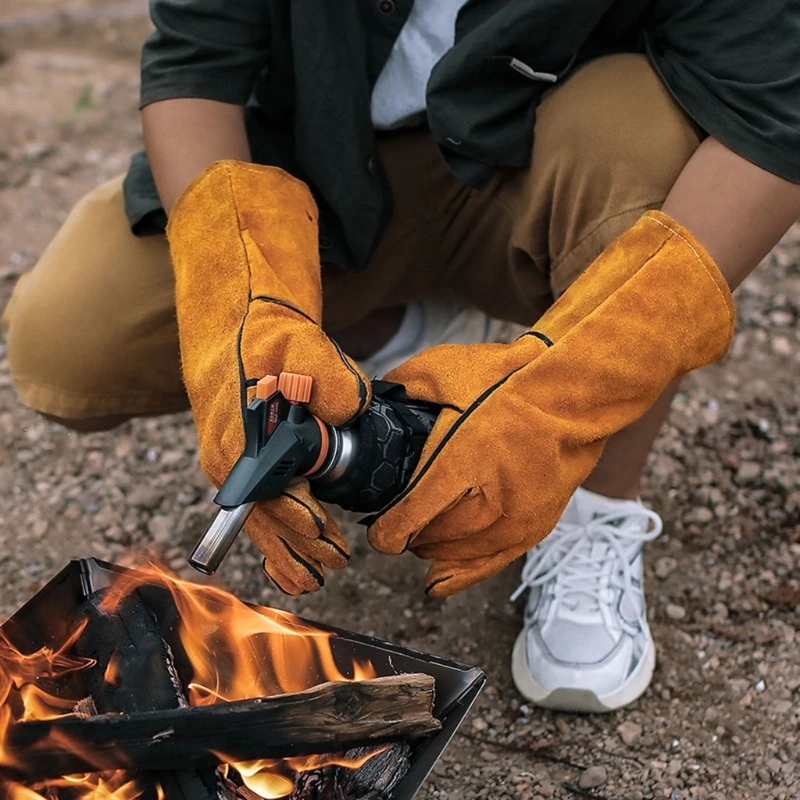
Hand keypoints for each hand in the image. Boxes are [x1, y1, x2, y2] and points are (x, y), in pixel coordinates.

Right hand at [169, 161, 370, 593]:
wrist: (235, 316)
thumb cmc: (260, 329)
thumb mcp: (295, 340)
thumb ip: (324, 374)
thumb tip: (345, 408)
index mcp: (238, 435)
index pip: (274, 495)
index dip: (304, 523)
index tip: (332, 543)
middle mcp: (228, 456)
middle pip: (268, 518)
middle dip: (302, 545)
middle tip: (336, 567)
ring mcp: (230, 459)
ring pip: (261, 519)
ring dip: (288, 548)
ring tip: (316, 576)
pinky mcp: (239, 457)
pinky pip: (258, 506)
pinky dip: (276, 534)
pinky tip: (293, 556)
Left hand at [366, 211, 734, 596]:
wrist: (573, 394)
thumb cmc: (510, 378)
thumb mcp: (445, 368)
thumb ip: (403, 384)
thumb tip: (375, 397)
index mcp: (460, 461)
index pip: (410, 517)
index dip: (385, 532)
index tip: (378, 531)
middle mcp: (488, 500)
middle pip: (432, 539)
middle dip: (409, 534)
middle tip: (400, 521)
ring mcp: (515, 519)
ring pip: (458, 554)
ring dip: (433, 548)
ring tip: (422, 535)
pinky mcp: (534, 528)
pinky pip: (489, 565)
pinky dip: (460, 574)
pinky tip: (437, 582)